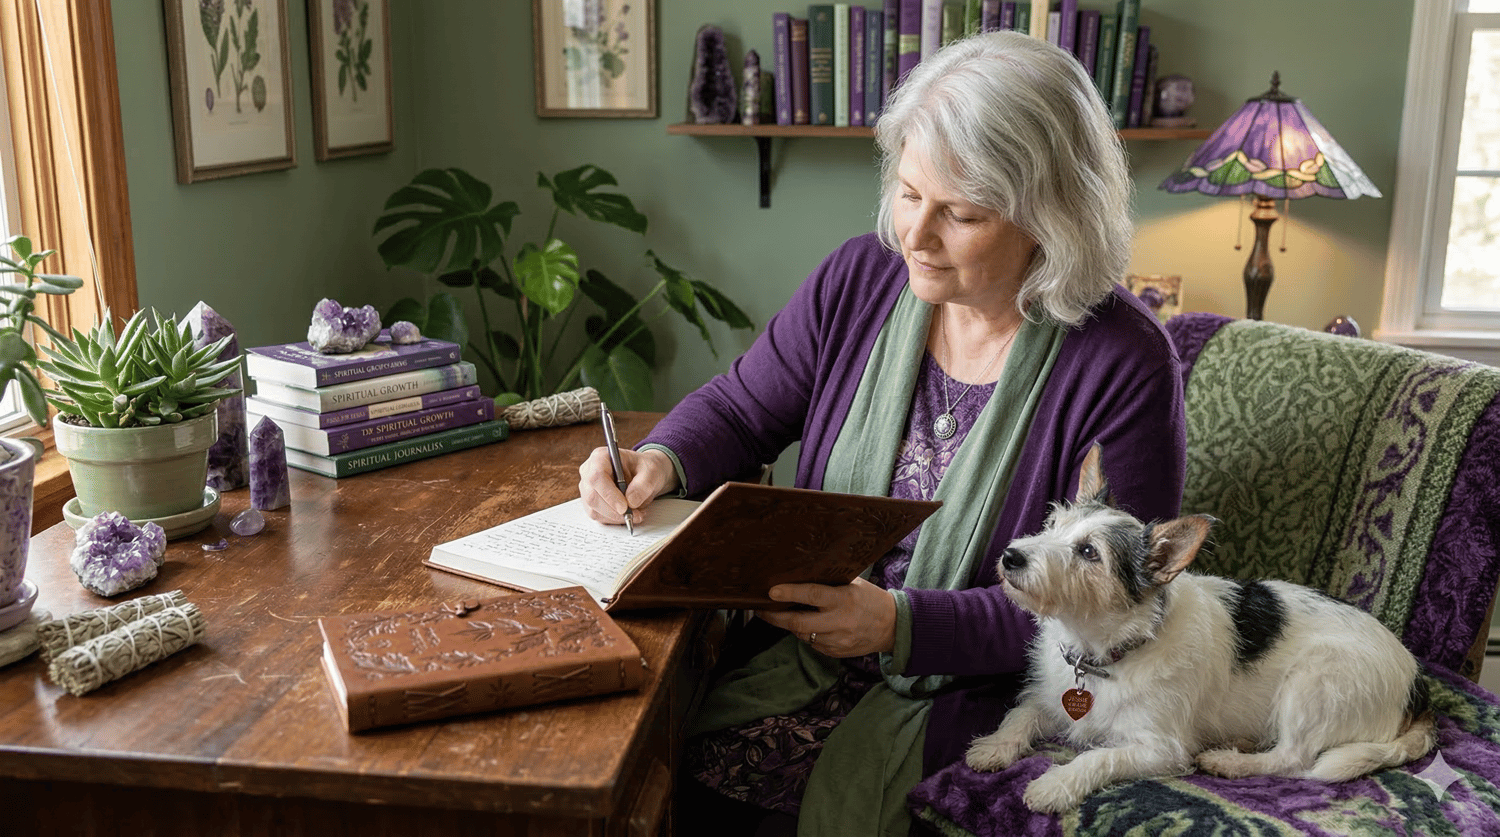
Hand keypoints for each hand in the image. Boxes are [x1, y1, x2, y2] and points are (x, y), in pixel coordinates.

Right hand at [578, 446, 679, 525]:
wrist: (644, 474)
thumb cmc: (644, 468)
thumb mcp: (651, 472)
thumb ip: (643, 485)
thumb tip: (631, 501)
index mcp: (601, 457)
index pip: (596, 477)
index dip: (609, 494)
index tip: (624, 507)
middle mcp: (589, 472)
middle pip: (592, 496)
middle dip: (614, 511)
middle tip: (634, 515)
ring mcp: (588, 488)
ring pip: (594, 510)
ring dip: (615, 517)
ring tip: (636, 514)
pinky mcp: (591, 503)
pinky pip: (598, 516)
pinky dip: (614, 520)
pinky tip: (627, 515)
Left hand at [756, 577, 896, 657]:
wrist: (892, 626)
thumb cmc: (869, 599)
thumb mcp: (853, 584)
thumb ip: (829, 583)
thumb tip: (797, 576)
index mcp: (844, 600)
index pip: (813, 595)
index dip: (790, 593)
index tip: (771, 591)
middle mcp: (840, 622)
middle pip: (799, 623)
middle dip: (776, 617)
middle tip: (761, 609)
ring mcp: (838, 641)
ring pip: (802, 635)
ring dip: (790, 625)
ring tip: (780, 614)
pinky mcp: (836, 653)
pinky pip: (812, 644)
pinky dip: (806, 634)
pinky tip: (806, 625)